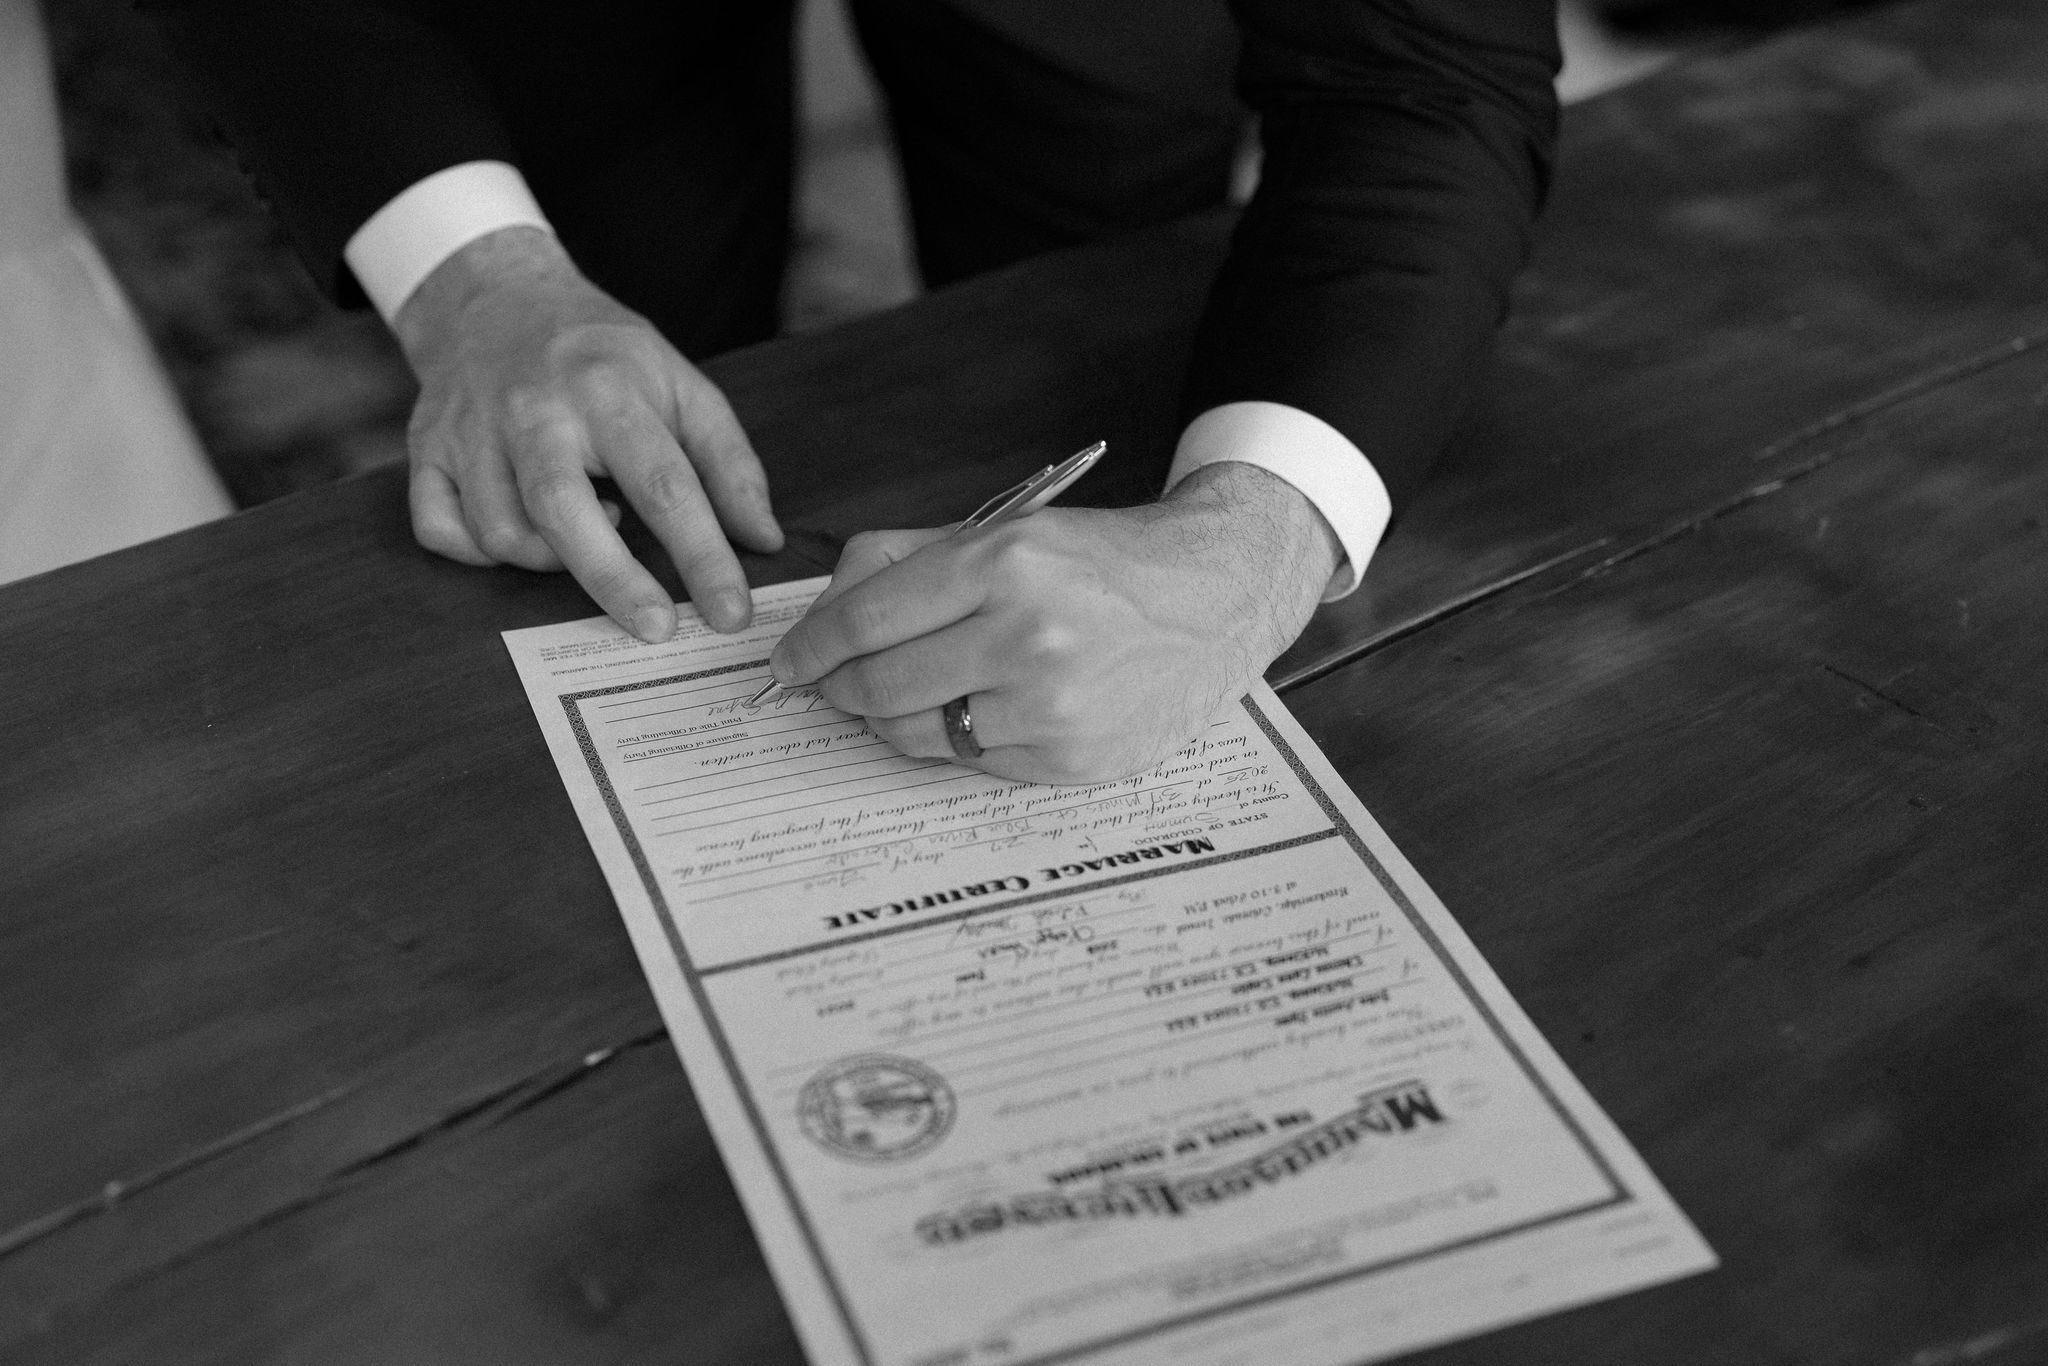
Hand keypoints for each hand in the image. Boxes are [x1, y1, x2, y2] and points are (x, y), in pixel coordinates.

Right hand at [393, 226, 782, 638]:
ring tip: (592, 534)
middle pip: (566, 512)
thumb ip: (729, 463)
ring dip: (549, 561)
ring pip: (500, 531)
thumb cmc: (603, 356)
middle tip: (659, 629)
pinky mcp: (425, 448)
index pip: (665, 486)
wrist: (496, 298)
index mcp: (608, 389)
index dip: (703, 558)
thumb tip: (763, 541)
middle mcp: (532, 409)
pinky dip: (478, 554)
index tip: (730, 615)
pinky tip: (522, 538)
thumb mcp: (681, 384)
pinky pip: (440, 529)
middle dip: (615, 581)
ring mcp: (470, 430)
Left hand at [769, 462, 1340, 783]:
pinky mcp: (1071, 759)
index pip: (864, 620)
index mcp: (1004, 563)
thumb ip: (905, 561)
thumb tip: (822, 615)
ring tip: (902, 697)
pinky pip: (971, 763)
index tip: (789, 662)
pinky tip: (979, 711)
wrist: (1217, 597)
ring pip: (914, 734)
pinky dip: (957, 741)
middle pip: (877, 686)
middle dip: (839, 689)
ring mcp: (1052, 706)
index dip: (810, 647)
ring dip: (888, 720)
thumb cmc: (1101, 563)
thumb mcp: (1008, 531)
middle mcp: (1027, 635)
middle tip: (833, 686)